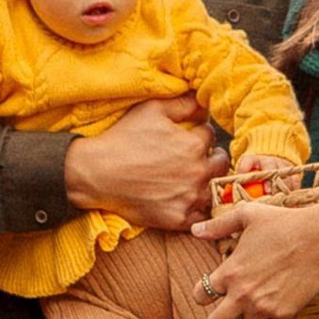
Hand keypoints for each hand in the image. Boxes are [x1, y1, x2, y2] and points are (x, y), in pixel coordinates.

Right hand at [65, 98, 225, 233]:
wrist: (97, 173)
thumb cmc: (122, 139)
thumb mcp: (151, 110)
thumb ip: (182, 103)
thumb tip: (201, 99)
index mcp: (193, 145)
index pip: (211, 135)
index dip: (200, 133)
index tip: (191, 136)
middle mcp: (197, 173)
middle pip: (221, 163)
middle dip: (212, 157)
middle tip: (198, 158)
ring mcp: (189, 198)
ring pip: (215, 190)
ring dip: (209, 183)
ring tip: (195, 179)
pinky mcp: (178, 219)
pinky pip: (202, 215)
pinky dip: (199, 208)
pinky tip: (189, 200)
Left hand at [188, 193, 318, 318]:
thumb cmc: (284, 223)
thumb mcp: (248, 215)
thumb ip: (219, 225)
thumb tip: (196, 230)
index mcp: (229, 272)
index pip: (200, 296)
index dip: (204, 293)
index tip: (215, 288)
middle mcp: (242, 295)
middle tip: (229, 309)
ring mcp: (263, 307)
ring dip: (248, 318)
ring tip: (258, 303)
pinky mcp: (284, 315)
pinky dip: (273, 316)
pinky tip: (280, 299)